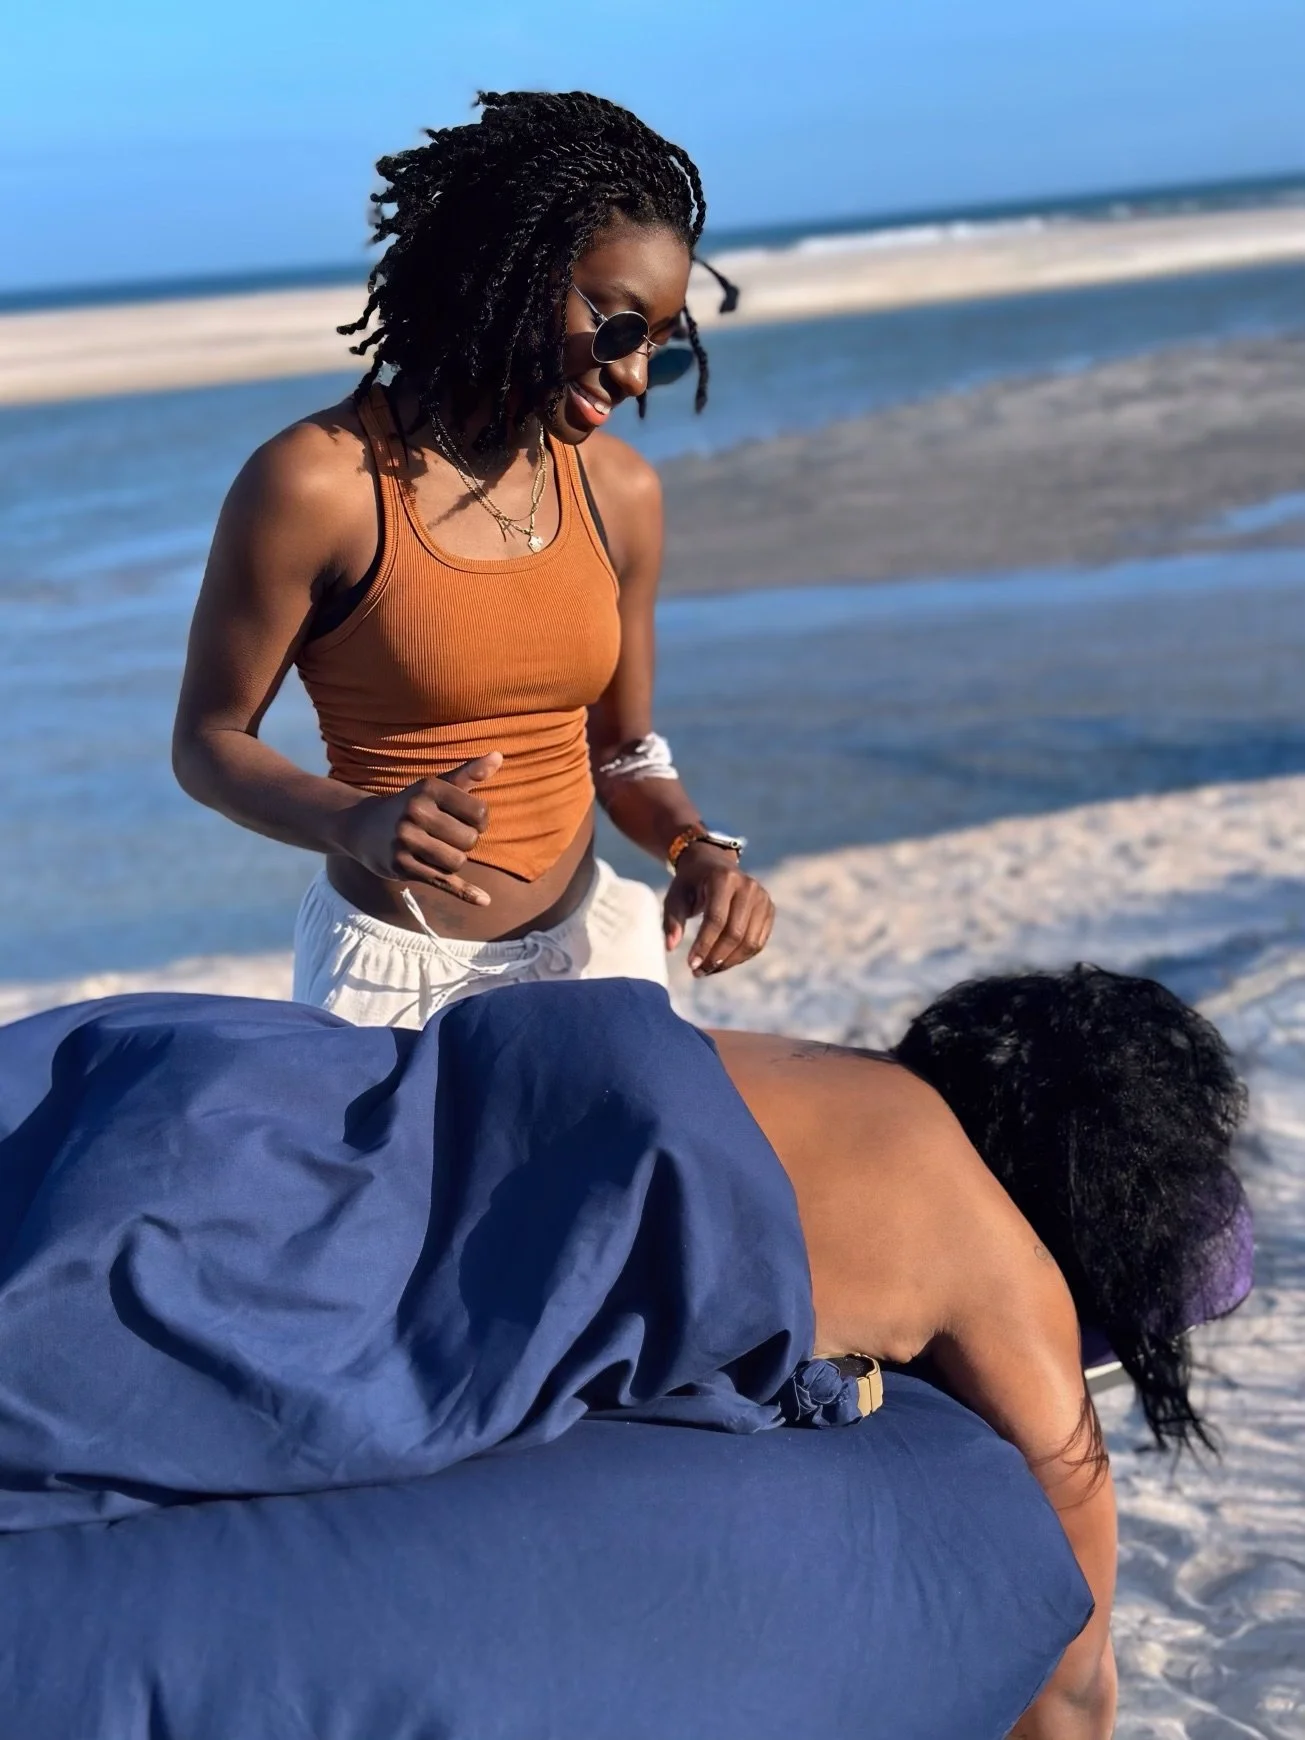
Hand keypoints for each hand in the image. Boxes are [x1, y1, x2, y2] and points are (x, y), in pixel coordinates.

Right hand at [334, 753, 501, 904]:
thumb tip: (499, 755)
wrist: (363, 828)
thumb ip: (469, 774)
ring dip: (453, 859)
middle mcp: (415, 813)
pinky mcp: (402, 867)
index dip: (479, 820)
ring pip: (457, 861)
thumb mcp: (435, 787)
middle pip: (469, 840)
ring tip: (436, 850)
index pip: (480, 812)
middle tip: (446, 837)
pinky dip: (466, 893)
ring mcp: (406, 841)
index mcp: (428, 789)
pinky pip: (443, 882)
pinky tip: (485, 900)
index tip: (465, 819)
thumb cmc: (410, 806)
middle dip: (464, 842)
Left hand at [662, 844, 774, 976]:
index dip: (704, 945)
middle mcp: (748, 886)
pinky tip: (722, 962)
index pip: (716, 919)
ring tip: (708, 970)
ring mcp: (763, 898)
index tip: (691, 965)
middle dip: (716, 957)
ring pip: (750, 942)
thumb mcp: (675, 896)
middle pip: (736, 933)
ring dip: (729, 962)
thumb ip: (672, 920)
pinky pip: (758, 942)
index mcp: (724, 879)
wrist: (714, 865)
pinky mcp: (769, 909)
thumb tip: (670, 947)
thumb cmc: (691, 883)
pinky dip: (741, 957)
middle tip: (698, 972)